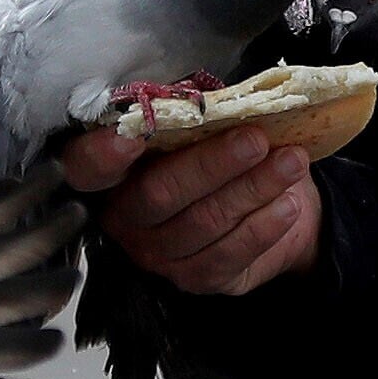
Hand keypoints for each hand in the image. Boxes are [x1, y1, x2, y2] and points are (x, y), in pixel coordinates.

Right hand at [57, 124, 320, 296]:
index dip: (99, 157)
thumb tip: (212, 99)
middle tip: (255, 140)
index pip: (86, 169)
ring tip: (291, 162)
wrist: (273, 202)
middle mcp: (126, 218)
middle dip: (211, 165)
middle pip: (159, 194)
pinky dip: (265, 225)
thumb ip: (194, 115)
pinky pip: (229, 253)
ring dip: (253, 189)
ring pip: (203, 222)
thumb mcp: (206, 127)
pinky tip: (290, 203)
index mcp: (115, 173)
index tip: (129, 140)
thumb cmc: (226, 152)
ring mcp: (158, 254)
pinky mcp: (196, 279)